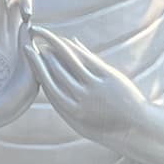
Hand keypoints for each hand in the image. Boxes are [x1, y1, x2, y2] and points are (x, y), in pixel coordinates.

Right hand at [25, 27, 148, 148]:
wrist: (135, 128)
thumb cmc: (105, 127)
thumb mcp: (80, 122)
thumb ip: (63, 105)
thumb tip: (47, 85)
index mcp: (71, 111)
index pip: (47, 84)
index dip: (36, 66)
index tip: (28, 54)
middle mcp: (80, 99)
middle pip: (55, 70)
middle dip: (42, 53)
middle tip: (34, 40)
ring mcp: (94, 87)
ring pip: (69, 61)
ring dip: (55, 45)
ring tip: (45, 35)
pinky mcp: (108, 77)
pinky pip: (87, 58)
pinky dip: (76, 48)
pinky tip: (68, 40)